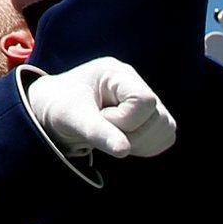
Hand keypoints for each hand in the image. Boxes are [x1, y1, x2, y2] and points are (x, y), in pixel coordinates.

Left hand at [20, 56, 177, 165]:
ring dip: (140, 142)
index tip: (100, 119)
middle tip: (104, 129)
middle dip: (131, 134)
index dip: (126, 120)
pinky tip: (123, 141)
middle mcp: (134, 82)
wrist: (56, 111)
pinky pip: (166, 137)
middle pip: (158, 117)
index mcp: (115, 72)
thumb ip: (98, 132)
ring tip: (112, 135)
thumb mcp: (73, 118)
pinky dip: (147, 146)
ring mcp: (145, 98)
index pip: (144, 100)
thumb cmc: (61, 107)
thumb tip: (123, 151)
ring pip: (166, 128)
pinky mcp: (150, 116)